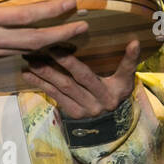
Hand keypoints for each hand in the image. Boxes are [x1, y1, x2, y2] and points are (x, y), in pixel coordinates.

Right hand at [0, 0, 89, 63]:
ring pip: (26, 52)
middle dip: (61, 34)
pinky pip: (14, 56)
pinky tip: (46, 43)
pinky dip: (32, 50)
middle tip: (83, 27)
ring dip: (51, 44)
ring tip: (71, 35)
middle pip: (32, 40)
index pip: (24, 16)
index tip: (71, 4)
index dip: (50, 11)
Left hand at [22, 39, 141, 118]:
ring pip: (63, 87)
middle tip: (49, 45)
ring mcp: (86, 109)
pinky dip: (40, 83)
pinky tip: (27, 73)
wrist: (107, 121)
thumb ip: (128, 62)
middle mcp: (102, 101)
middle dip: (64, 61)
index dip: (127, 58)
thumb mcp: (124, 79)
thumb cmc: (114, 91)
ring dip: (46, 71)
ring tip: (31, 56)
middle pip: (81, 77)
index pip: (124, 70)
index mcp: (118, 89)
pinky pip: (54, 96)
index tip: (131, 43)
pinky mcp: (72, 113)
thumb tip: (136, 42)